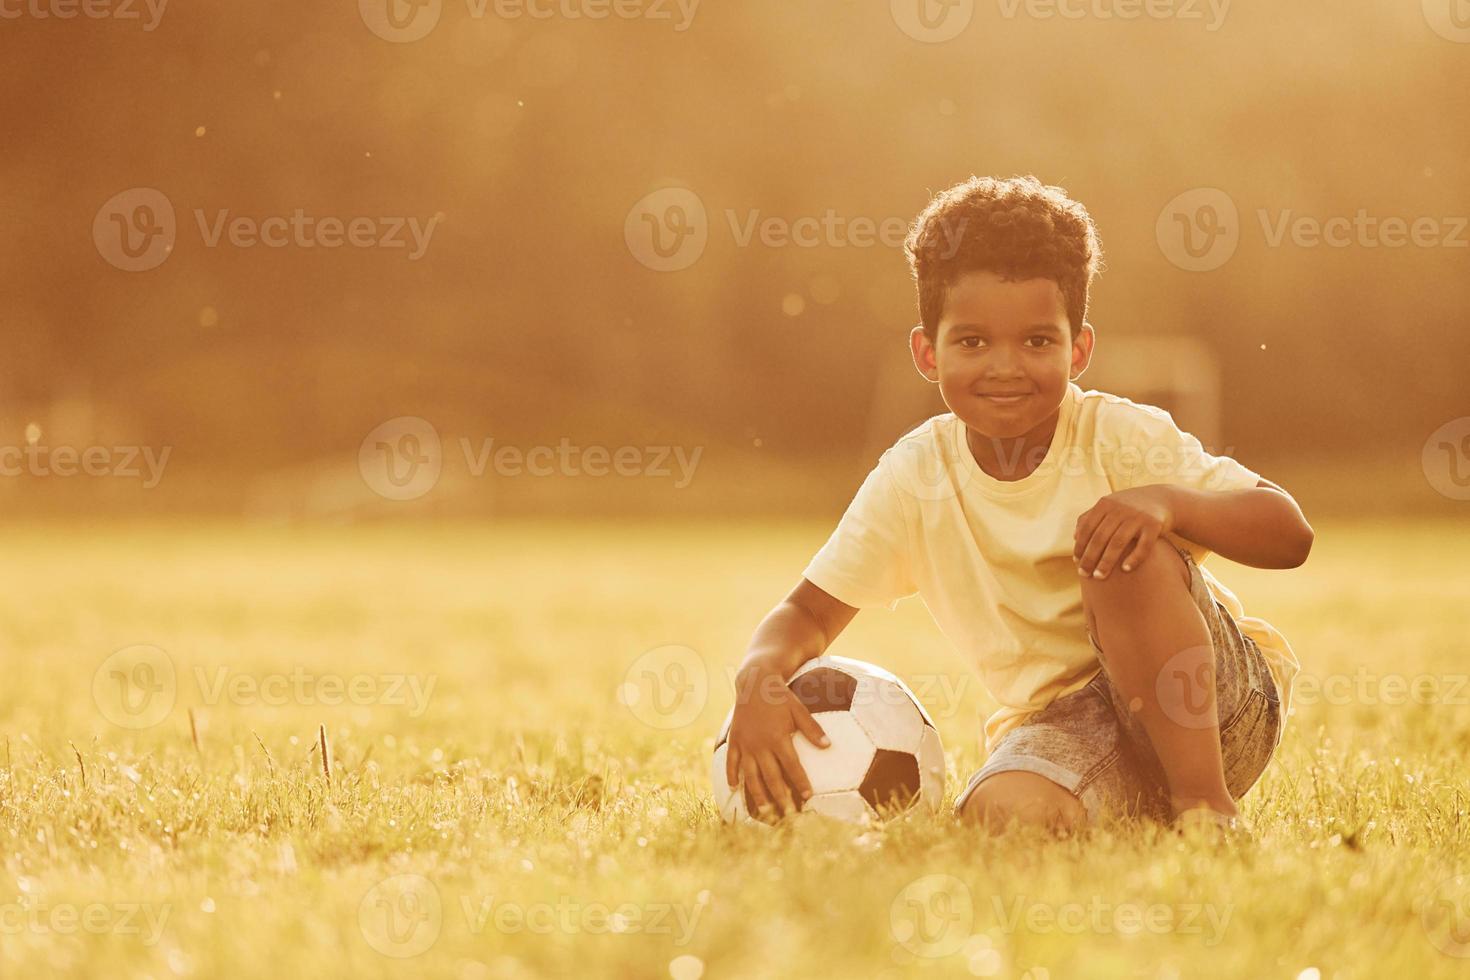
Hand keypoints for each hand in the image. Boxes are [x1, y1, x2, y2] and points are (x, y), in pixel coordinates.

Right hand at [726, 666, 830, 820]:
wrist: (754, 682)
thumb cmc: (780, 696)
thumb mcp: (799, 709)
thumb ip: (813, 729)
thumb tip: (829, 746)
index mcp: (778, 738)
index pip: (792, 767)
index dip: (800, 783)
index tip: (808, 797)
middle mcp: (761, 745)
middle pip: (771, 777)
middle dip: (780, 798)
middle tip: (787, 815)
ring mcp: (746, 744)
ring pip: (751, 775)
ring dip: (757, 795)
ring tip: (764, 811)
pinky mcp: (735, 740)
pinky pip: (732, 762)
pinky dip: (732, 775)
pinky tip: (734, 788)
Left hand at [1074, 485, 1176, 579]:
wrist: (1163, 499)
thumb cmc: (1129, 507)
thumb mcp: (1110, 505)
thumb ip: (1091, 517)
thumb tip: (1075, 537)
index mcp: (1106, 504)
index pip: (1087, 528)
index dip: (1080, 546)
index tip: (1076, 562)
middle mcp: (1120, 509)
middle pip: (1100, 537)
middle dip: (1090, 557)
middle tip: (1084, 574)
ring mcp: (1138, 516)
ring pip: (1118, 542)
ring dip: (1107, 561)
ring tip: (1099, 576)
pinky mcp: (1155, 525)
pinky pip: (1143, 545)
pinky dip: (1134, 558)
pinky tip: (1126, 570)